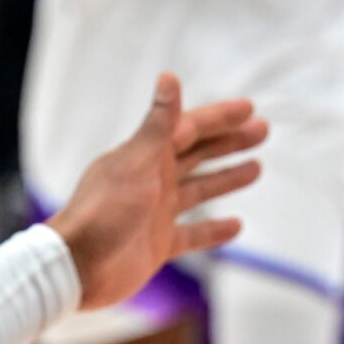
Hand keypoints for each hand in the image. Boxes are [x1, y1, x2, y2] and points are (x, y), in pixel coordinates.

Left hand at [47, 75, 267, 310]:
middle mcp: (153, 181)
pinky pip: (192, 234)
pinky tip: (237, 225)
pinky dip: (214, 231)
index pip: (190, 128)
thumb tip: (169, 76)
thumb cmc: (104, 211)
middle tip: (263, 132)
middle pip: (198, 154)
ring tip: (256, 169)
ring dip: (226, 179)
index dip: (219, 117)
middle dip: (229, 143)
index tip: (249, 109)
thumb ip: (158, 123)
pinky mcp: (157, 245)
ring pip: (199, 190)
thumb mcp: (136, 161)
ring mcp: (156, 213)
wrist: (79, 267)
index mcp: (147, 156)